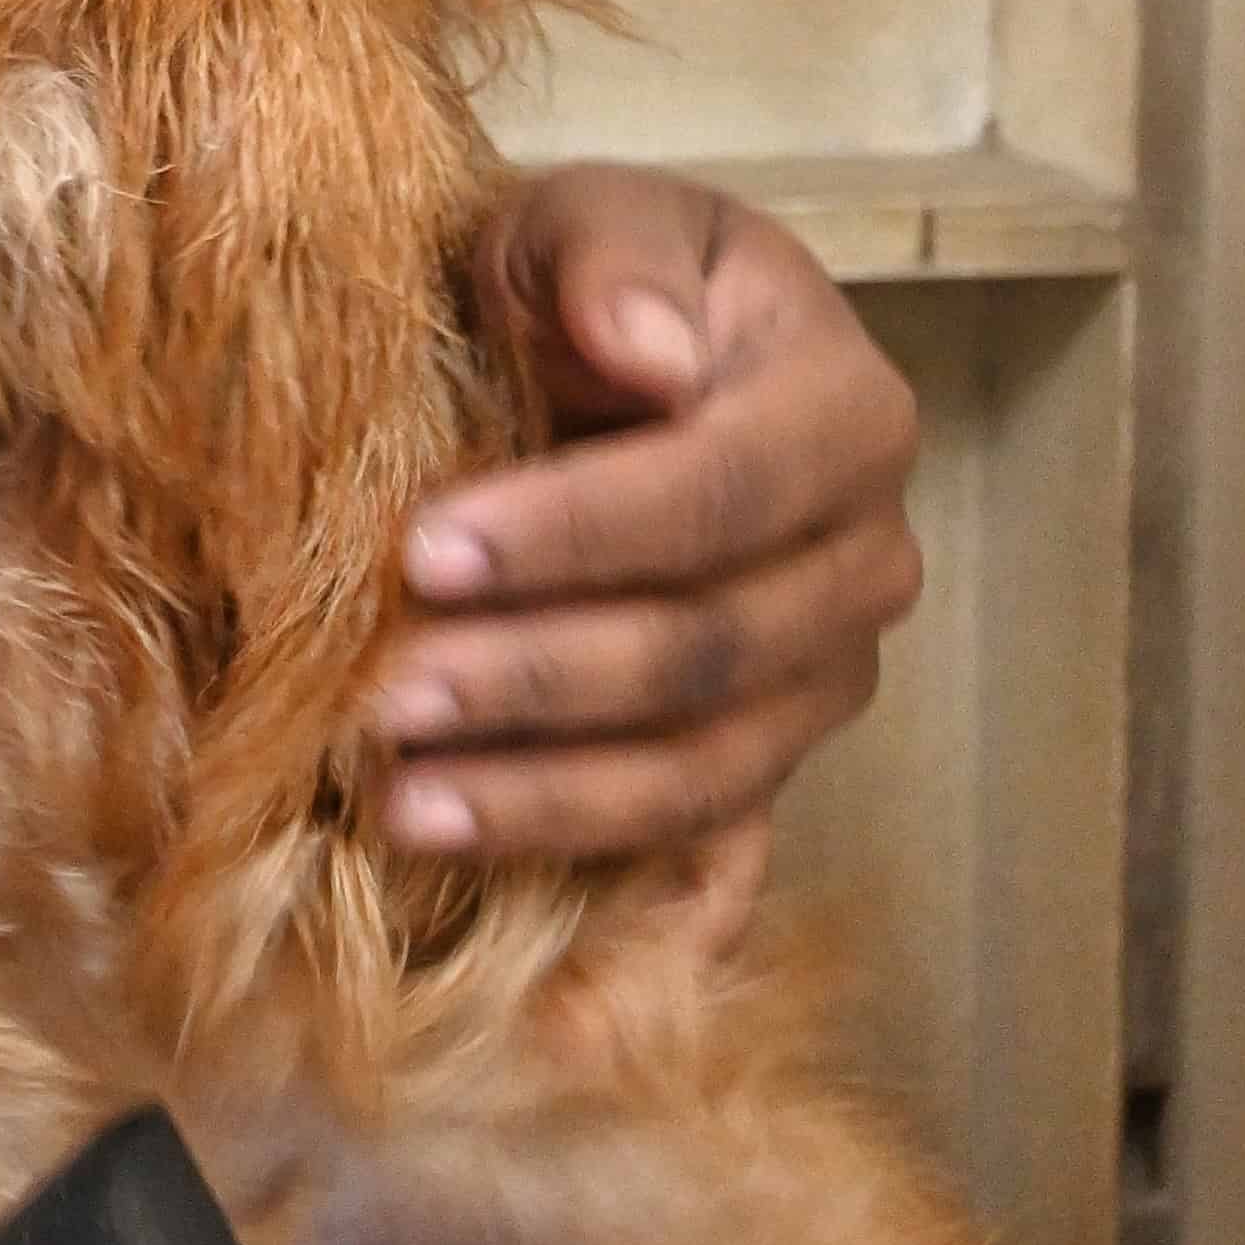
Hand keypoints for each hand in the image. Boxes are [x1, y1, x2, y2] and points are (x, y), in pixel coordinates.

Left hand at [366, 163, 922, 916]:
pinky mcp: (763, 767)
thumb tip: (640, 343)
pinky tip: (556, 1028)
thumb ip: (605, 258)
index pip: (719, 494)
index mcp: (840, 410)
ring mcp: (818, 683)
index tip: (427, 551)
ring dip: (551, 801)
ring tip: (403, 807)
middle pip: (710, 654)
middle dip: (539, 682)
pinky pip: (723, 871)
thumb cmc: (581, 277)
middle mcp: (858, 563)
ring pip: (702, 771)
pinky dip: (654, 959)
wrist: (596, 346)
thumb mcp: (581, 217)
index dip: (577, 532)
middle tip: (385, 698)